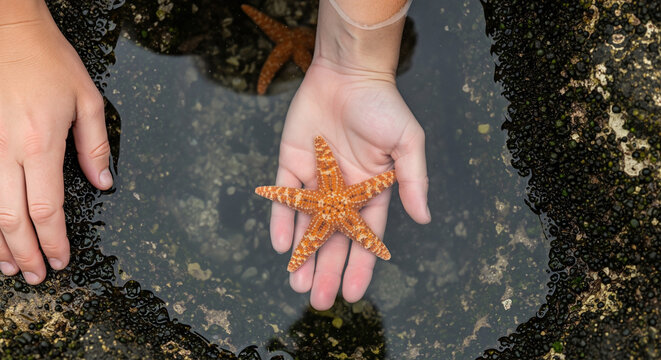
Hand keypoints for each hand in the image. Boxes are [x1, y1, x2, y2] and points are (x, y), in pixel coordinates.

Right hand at [0, 0, 111, 283]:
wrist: (4, 27)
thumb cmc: (48, 60)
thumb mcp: (87, 99)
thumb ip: (95, 146)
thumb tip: (105, 183)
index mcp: (40, 143)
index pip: (47, 208)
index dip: (55, 240)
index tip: (61, 260)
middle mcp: (6, 150)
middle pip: (13, 218)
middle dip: (26, 253)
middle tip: (35, 277)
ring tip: (8, 267)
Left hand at [271, 59, 429, 309]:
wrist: (348, 72)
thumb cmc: (382, 106)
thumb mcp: (407, 142)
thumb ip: (412, 180)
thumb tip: (424, 218)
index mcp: (371, 191)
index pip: (365, 237)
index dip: (361, 265)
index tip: (354, 293)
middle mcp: (342, 192)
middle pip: (334, 239)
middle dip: (328, 269)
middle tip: (320, 300)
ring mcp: (315, 180)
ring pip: (306, 225)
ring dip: (302, 254)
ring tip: (298, 284)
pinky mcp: (291, 164)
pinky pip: (284, 197)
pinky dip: (281, 220)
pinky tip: (281, 245)